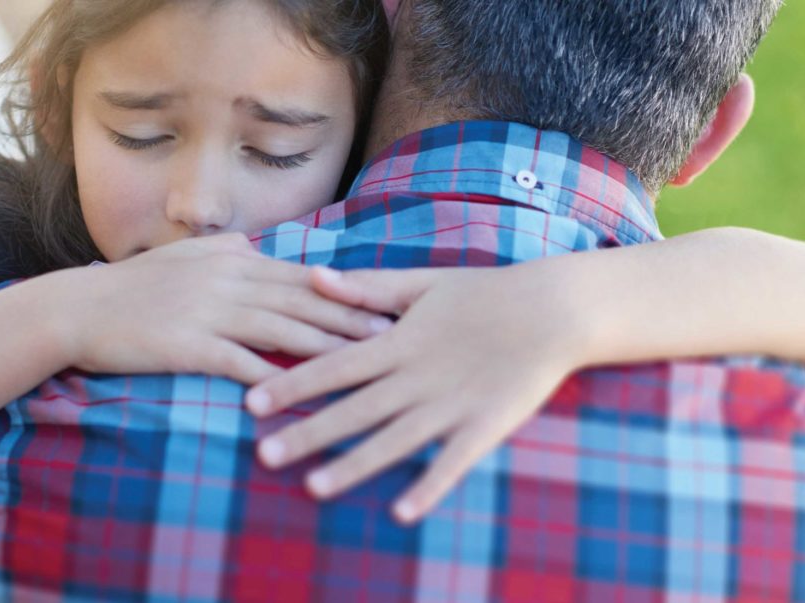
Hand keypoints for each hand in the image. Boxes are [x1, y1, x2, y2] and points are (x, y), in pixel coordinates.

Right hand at [56, 234, 392, 383]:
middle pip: (303, 301)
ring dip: (327, 348)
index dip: (346, 291)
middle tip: (396, 336)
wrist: (79, 309)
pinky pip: (239, 363)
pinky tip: (300, 397)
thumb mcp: (187, 254)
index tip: (385, 304)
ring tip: (365, 364)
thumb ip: (230, 250)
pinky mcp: (188, 345)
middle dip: (352, 319)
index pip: (302, 276)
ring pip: (281, 330)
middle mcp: (228, 280)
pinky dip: (271, 380)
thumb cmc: (135, 285)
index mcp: (233, 261)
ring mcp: (208, 312)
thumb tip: (263, 248)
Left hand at [245, 264, 586, 522]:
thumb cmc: (483, 293)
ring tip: (315, 488)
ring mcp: (450, 404)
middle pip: (353, 409)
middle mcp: (416, 376)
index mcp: (398, 342)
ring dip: (354, 465)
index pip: (334, 366)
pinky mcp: (485, 425)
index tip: (253, 404)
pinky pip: (452, 462)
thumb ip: (369, 287)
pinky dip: (429, 486)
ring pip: (393, 440)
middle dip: (307, 433)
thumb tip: (316, 277)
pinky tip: (401, 513)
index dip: (292, 385)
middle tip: (264, 456)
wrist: (552, 308)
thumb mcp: (422, 284)